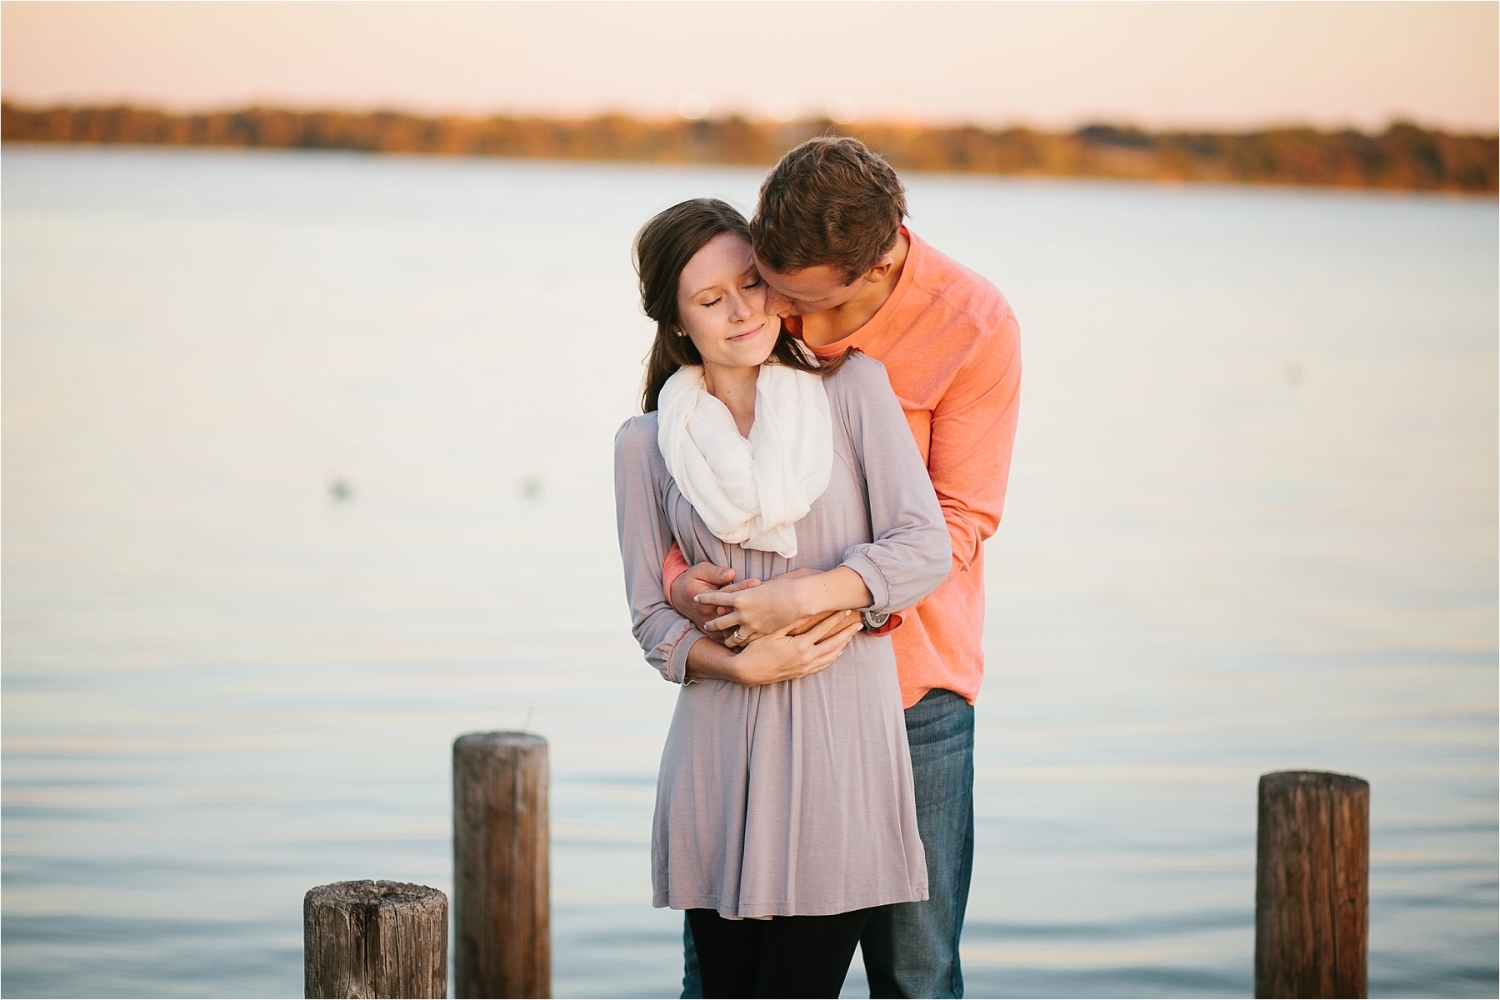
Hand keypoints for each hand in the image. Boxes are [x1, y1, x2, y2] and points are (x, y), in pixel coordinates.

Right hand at [670, 562, 759, 640]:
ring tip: (765, 618)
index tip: (758, 582)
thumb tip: (731, 574)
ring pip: (733, 628)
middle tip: (765, 599)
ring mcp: (711, 627)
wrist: (679, 598)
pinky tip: (758, 634)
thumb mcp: (700, 571)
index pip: (729, 594)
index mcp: (706, 601)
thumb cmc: (692, 581)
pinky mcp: (713, 634)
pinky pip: (729, 639)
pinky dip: (743, 637)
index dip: (744, 587)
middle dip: (750, 605)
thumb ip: (715, 573)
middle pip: (734, 612)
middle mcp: (710, 616)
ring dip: (749, 623)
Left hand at [701, 568, 819, 644]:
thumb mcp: (763, 584)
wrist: (798, 599)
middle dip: (711, 623)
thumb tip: (752, 588)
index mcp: (739, 597)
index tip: (696, 598)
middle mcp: (741, 613)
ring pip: (730, 636)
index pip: (715, 598)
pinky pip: (746, 641)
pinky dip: (741, 643)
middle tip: (705, 625)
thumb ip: (753, 589)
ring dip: (725, 637)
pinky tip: (739, 645)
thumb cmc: (784, 585)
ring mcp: (750, 626)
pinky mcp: (760, 634)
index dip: (704, 598)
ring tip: (722, 639)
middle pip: (718, 621)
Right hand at [730, 611, 863, 685]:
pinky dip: (833, 656)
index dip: (836, 618)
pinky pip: (823, 665)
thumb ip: (791, 621)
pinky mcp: (801, 673)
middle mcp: (806, 658)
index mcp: (800, 646)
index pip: (824, 628)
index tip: (847, 608)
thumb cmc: (756, 648)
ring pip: (831, 655)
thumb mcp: (772, 631)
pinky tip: (837, 651)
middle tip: (859, 622)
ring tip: (851, 634)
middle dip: (847, 632)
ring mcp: (805, 667)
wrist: (747, 671)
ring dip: (843, 644)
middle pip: (834, 643)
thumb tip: (807, 609)